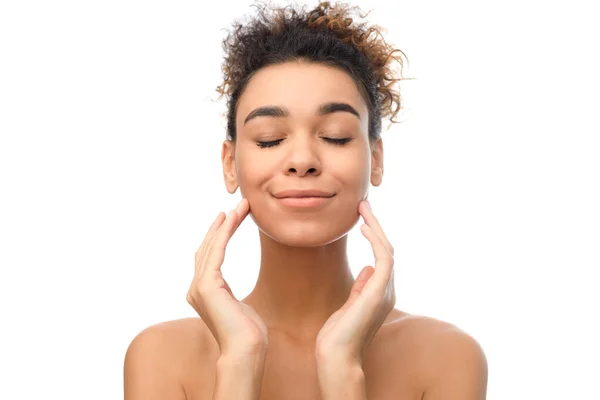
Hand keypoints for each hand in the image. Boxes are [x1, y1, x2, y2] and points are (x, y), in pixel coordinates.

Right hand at [186, 198, 267, 357]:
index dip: (219, 236)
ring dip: (226, 224)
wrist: (246, 349)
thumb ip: (230, 296)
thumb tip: (233, 296)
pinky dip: (223, 233)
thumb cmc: (248, 333)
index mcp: (202, 293)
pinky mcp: (206, 286)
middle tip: (238, 206)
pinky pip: (215, 252)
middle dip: (223, 225)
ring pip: (211, 246)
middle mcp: (195, 288)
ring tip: (240, 207)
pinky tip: (232, 219)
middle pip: (207, 248)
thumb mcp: (239, 308)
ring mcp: (198, 287)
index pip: (209, 257)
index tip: (230, 218)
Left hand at [315, 200, 395, 365]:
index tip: (362, 218)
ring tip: (363, 208)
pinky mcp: (379, 290)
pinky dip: (376, 239)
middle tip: (363, 204)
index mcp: (381, 292)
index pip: (382, 257)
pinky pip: (384, 257)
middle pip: (386, 249)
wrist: (336, 355)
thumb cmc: (338, 335)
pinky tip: (364, 226)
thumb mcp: (350, 305)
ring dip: (376, 226)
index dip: (374, 236)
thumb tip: (368, 268)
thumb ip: (361, 287)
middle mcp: (387, 289)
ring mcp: (385, 290)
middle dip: (376, 225)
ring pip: (387, 249)